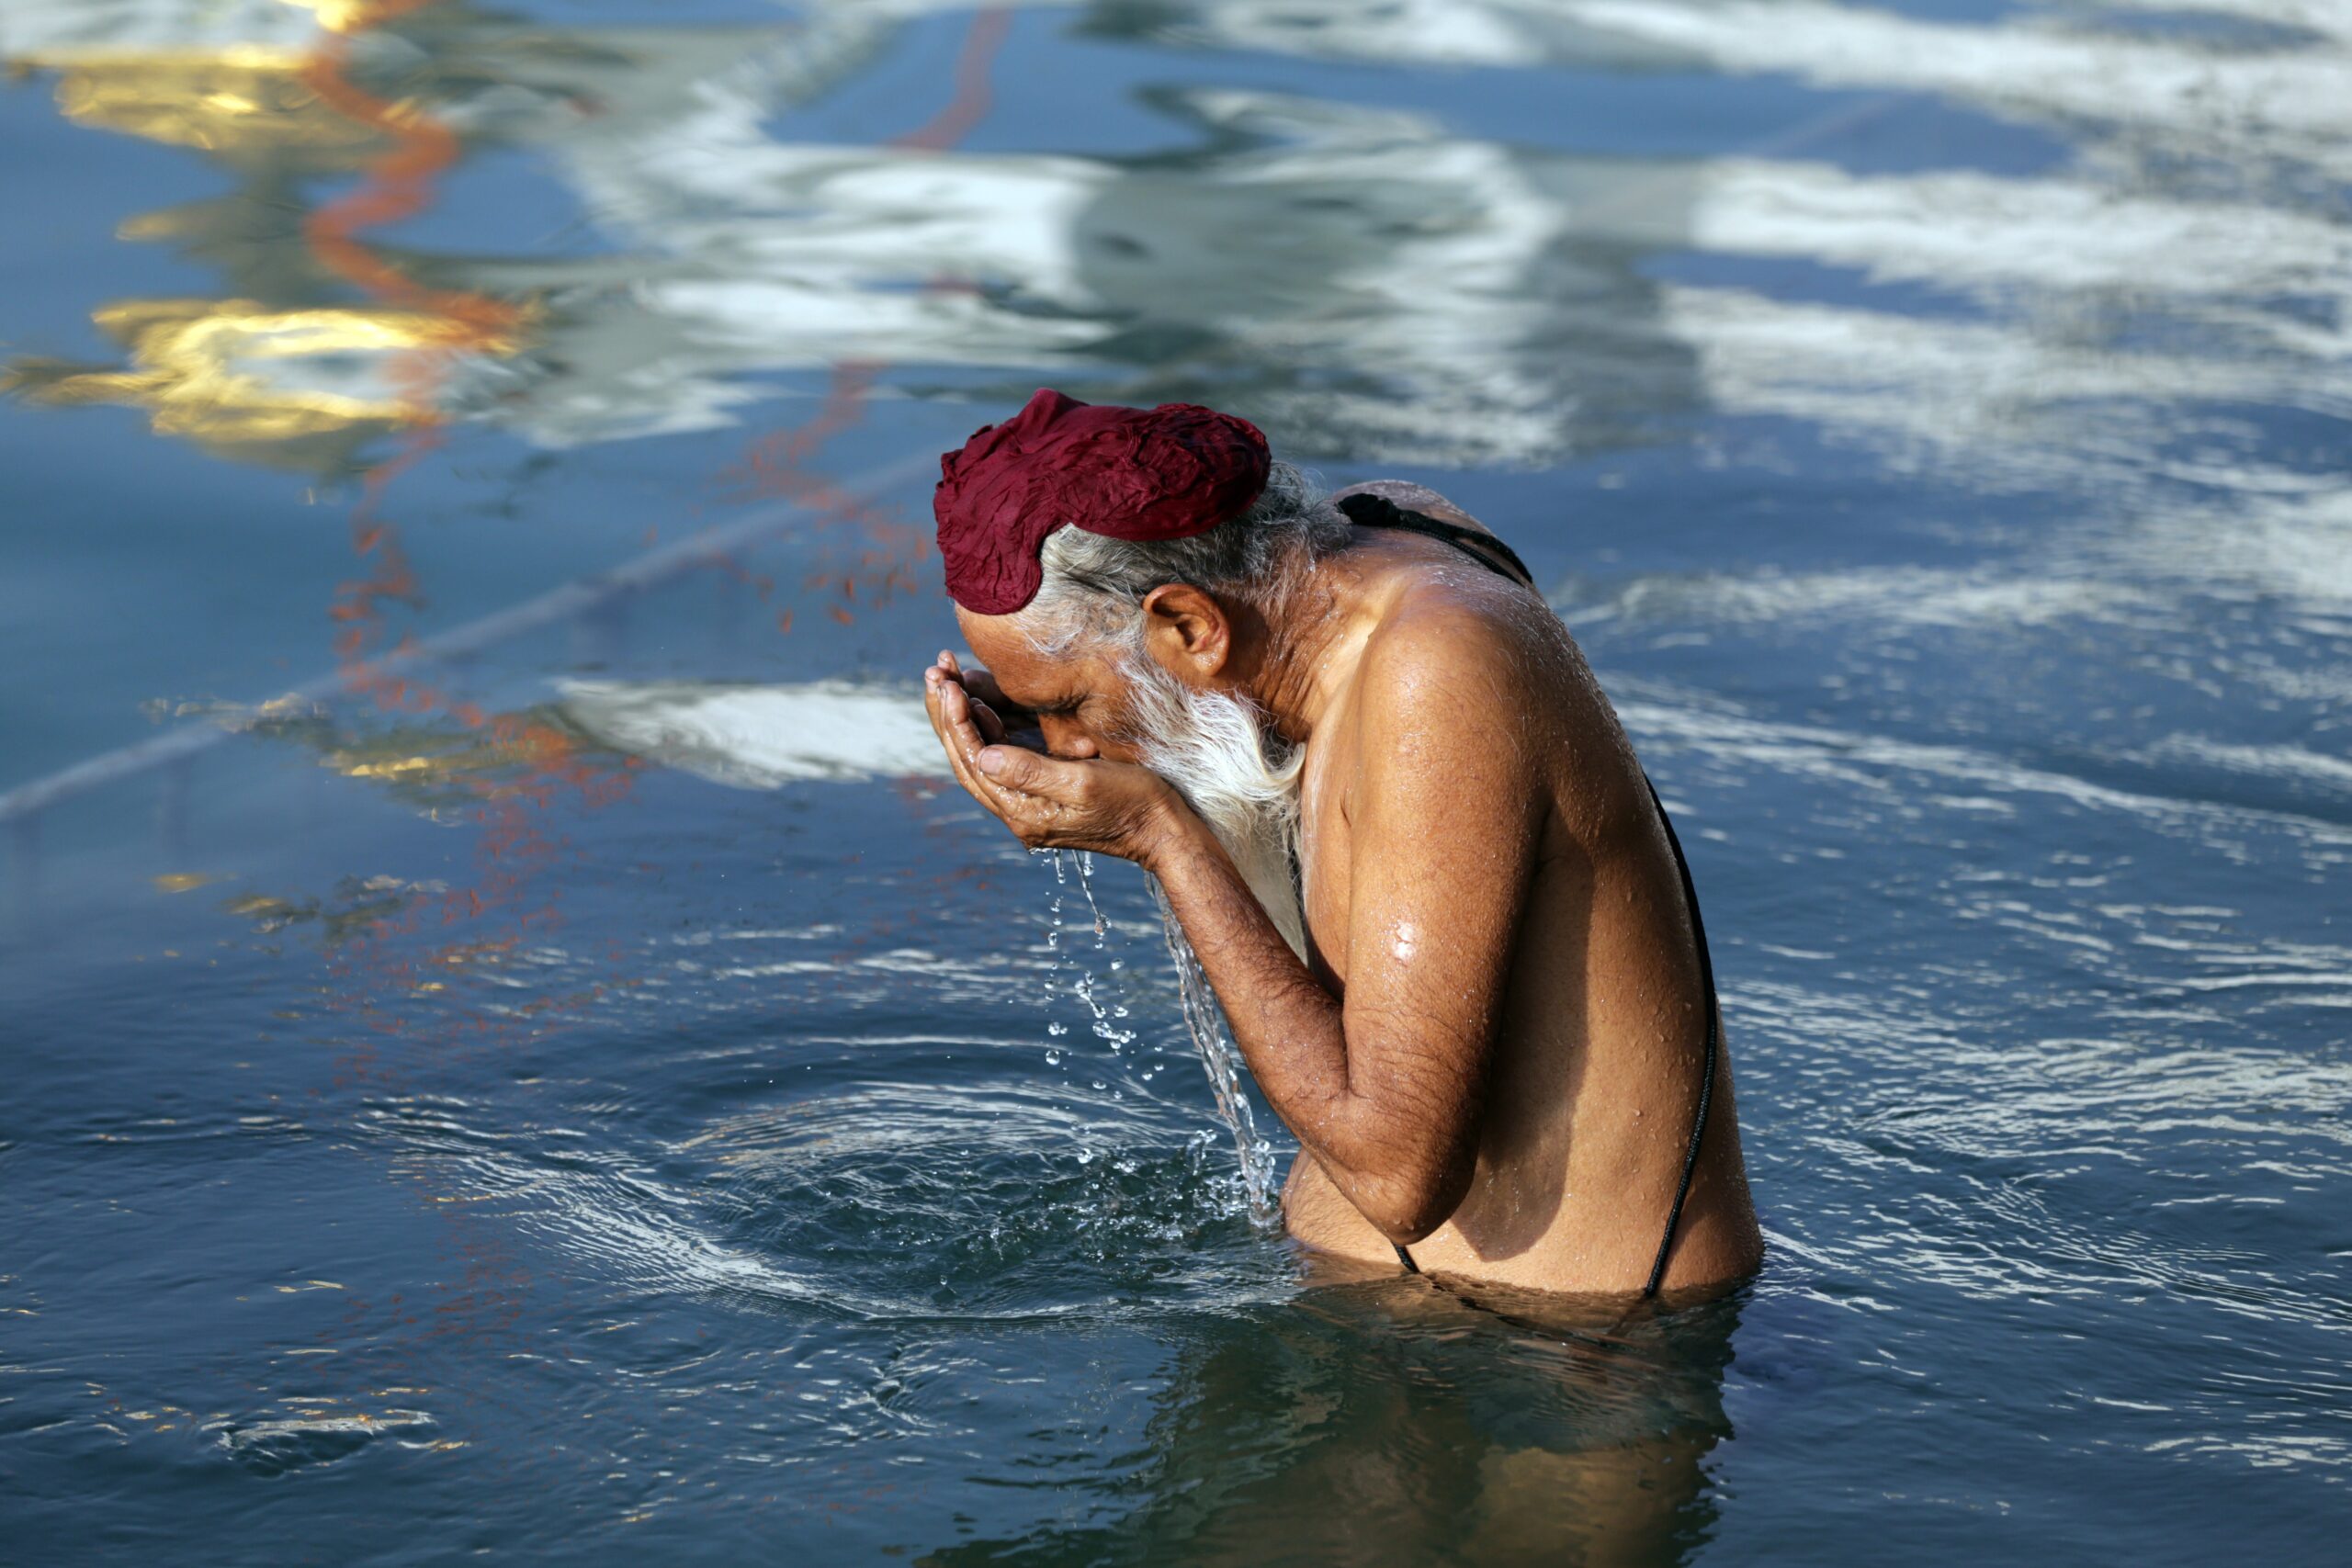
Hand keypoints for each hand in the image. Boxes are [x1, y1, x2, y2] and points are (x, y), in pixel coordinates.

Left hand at [923, 653, 1184, 864]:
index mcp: (1023, 811)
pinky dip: (988, 728)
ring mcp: (1029, 803)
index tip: (948, 683)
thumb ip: (1031, 771)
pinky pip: (1002, 758)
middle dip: (948, 713)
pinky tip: (981, 704)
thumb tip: (983, 757)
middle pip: (967, 758)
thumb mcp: (1085, 781)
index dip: (956, 719)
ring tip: (948, 679)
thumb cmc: (1134, 802)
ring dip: (962, 718)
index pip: (973, 760)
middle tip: (935, 671)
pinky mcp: (1042, 792)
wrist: (1165, 831)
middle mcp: (1019, 811)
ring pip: (981, 756)